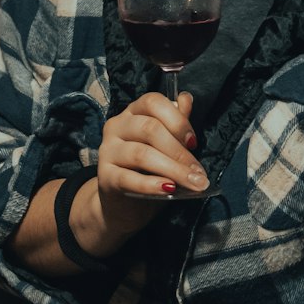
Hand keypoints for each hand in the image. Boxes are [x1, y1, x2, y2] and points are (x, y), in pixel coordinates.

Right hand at [84, 89, 208, 245]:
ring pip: (142, 154)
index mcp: (133, 112)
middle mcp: (116, 126)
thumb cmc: (148, 170)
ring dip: (172, 169)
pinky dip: (151, 184)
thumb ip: (175, 122)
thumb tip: (186, 98)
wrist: (123, 204)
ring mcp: (108, 151)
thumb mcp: (165, 144)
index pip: (152, 101)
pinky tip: (168, 189)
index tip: (193, 142)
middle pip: (149, 128)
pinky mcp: (105, 176)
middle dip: (179, 151)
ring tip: (192, 183)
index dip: (177, 120)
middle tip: (199, 172)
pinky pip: (128, 178)